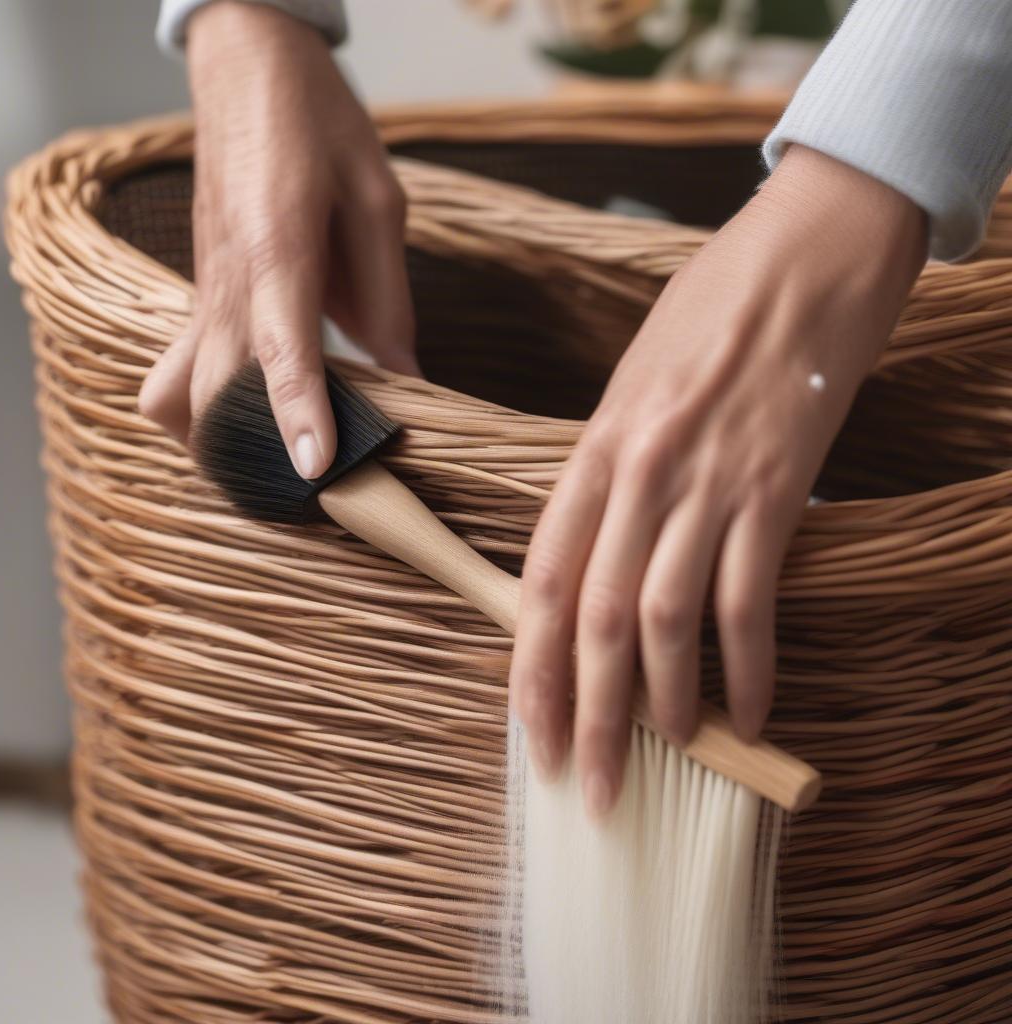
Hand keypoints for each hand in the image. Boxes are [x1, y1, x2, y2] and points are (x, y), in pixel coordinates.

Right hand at [139, 1, 417, 475]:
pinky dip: (199, 413)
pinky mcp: (198, 297)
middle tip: (316, 494)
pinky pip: (173, 374)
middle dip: (256, 457)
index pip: (282, 350)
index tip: (316, 470)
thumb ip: (388, 301)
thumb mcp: (378, 202)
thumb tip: (407, 382)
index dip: (298, 415)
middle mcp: (227, 282)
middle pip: (216, 395)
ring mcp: (202, 293)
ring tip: (272, 467)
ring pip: (176, 397)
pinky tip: (245, 419)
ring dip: (216, 444)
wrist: (247, 67)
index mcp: (278, 248)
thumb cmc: (318, 122)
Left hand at [509, 146, 926, 817]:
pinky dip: (747, 668)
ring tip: (669, 756)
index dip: (529, 667)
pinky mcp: (775, 489)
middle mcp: (637, 474)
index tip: (531, 731)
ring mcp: (704, 483)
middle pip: (592, 619)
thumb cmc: (716, 309)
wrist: (807, 251)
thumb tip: (602, 545)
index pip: (541, 578)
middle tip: (589, 785)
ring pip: (661, 621)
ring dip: (664, 704)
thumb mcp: (636, 381)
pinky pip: (748, 600)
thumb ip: (612, 465)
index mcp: (593, 448)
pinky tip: (749, 713)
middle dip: (587, 715)